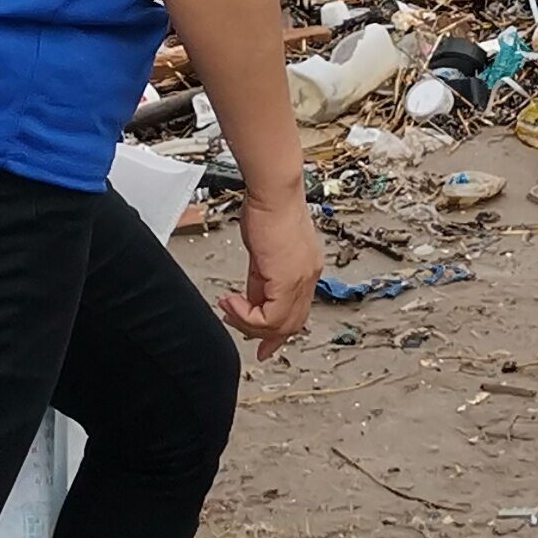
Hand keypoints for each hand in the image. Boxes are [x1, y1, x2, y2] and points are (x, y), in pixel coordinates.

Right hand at [221, 189, 318, 359]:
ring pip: (281, 325)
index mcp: (306, 271)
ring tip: (229, 309)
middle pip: (290, 325)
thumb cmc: (268, 210)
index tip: (261, 344)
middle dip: (260, 333)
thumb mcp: (264, 254)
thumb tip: (253, 299)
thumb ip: (261, 280)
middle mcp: (309, 277)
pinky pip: (270, 317)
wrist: (273, 193)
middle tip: (235, 323)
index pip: (295, 313)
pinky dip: (246, 316)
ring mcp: (302, 279)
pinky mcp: (289, 279)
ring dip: (249, 324)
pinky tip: (231, 303)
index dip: (276, 333)